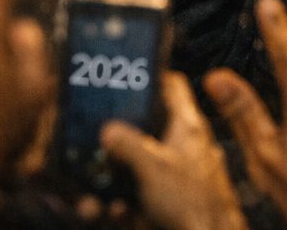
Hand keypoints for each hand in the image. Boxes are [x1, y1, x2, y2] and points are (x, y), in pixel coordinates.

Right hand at [101, 71, 246, 229]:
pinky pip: (136, 189)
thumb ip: (129, 144)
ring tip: (94, 189)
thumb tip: (108, 128)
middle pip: (146, 124)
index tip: (123, 79)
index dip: (150, 78)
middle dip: (117, 133)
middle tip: (93, 135)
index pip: (173, 86)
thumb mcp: (154, 168)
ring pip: (135, 160)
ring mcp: (174, 170)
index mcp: (188, 126)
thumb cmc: (194, 203)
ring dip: (112, 172)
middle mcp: (183, 144)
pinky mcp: (166, 196)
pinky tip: (112, 210)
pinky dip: (120, 197)